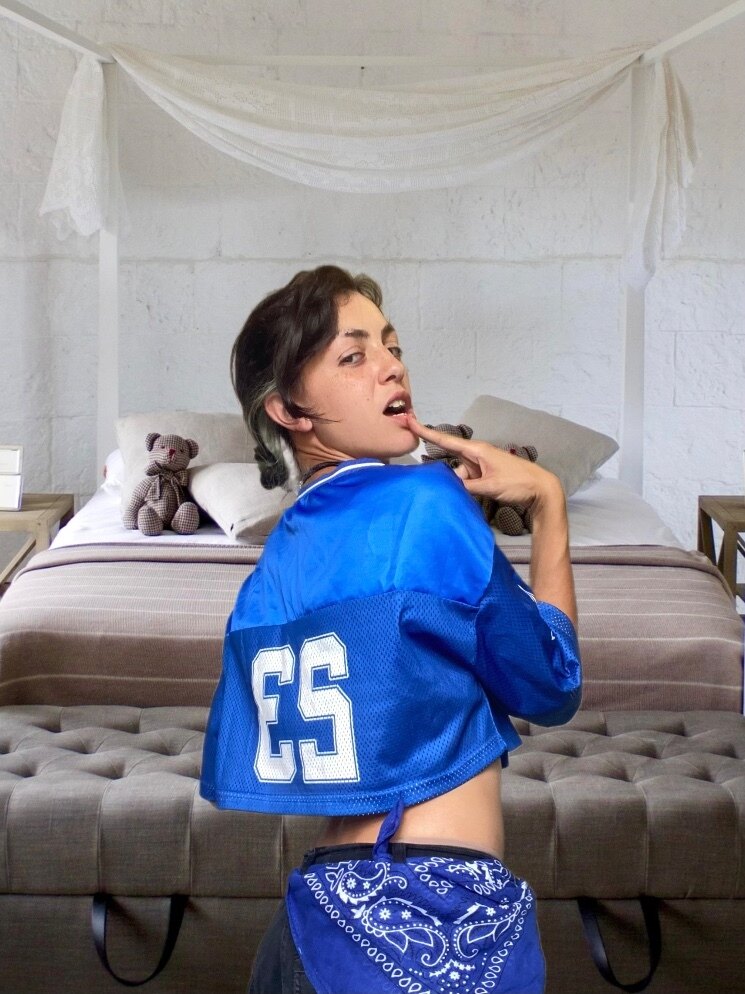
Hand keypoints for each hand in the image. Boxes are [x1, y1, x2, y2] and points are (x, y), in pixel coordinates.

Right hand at [405, 414, 563, 512]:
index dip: (427, 432)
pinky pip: (468, 482)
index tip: (410, 421)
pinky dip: (467, 490)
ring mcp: (481, 466)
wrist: (541, 490)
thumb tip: (448, 487)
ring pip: (460, 476)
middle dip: (449, 476)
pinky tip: (472, 498)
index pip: (446, 440)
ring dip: (461, 487)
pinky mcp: (485, 476)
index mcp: (477, 451)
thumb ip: (466, 487)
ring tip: (476, 496)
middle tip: (457, 487)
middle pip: (452, 464)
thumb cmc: (518, 483)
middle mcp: (477, 456)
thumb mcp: (490, 486)